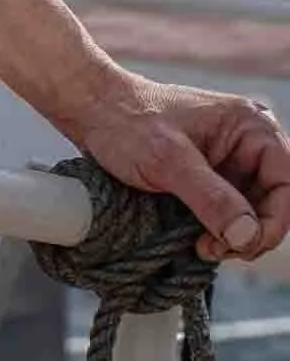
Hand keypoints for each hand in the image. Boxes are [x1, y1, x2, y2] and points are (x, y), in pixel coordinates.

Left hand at [67, 69, 289, 263]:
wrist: (90, 109)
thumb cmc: (126, 123)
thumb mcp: (168, 162)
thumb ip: (211, 198)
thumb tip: (248, 235)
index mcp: (251, 127)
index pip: (287, 183)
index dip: (274, 220)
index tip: (244, 246)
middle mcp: (247, 142)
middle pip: (272, 201)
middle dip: (250, 232)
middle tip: (212, 250)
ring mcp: (229, 159)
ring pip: (250, 210)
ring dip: (232, 235)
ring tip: (201, 246)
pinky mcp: (208, 175)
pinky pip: (227, 209)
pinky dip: (217, 229)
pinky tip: (196, 239)